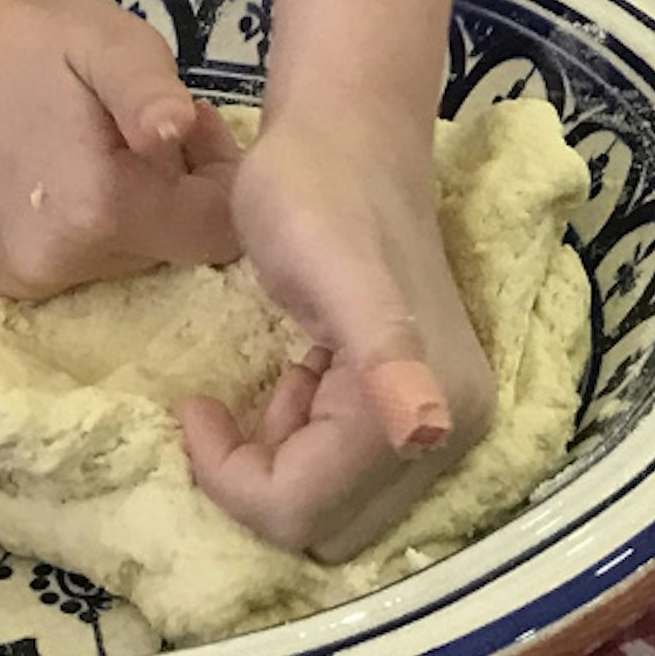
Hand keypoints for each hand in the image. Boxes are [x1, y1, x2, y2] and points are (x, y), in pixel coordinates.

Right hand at [0, 0, 243, 298]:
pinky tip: (54, 168)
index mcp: (98, 210)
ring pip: (122, 258)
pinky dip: (81, 224)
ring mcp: (18, 280)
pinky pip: (73, 263)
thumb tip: (179, 130)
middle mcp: (57, 265)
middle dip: (174, 189)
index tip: (193, 124)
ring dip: (129, 208)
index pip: (215, 236)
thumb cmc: (34, 33)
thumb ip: (152, 92)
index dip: (221, 178)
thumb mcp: (111, 41)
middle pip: (167, 248)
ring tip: (96, 140)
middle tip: (143, 124)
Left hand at [179, 108, 494, 558]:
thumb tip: (427, 431)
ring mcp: (444, 420)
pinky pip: (345, 476)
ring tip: (279, 374)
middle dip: (264, 476)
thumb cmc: (316, 190)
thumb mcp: (335, 269)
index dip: (234, 473)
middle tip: (239, 399)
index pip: (306, 510)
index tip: (198, 405)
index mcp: (438, 407)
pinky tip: (302, 372)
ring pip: (332, 510)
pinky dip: (305, 441)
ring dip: (283, 460)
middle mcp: (456, 430)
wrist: (344, 130)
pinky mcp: (423, 406)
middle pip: (326, 525)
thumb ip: (385, 354)